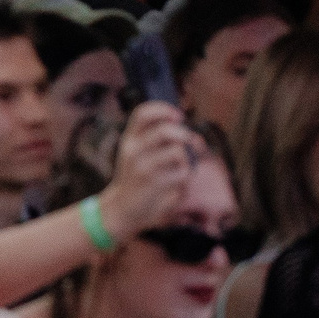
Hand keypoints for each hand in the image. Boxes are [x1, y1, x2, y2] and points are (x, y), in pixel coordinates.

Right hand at [97, 101, 196, 238]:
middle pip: (165, 131)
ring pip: (178, 152)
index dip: (164, 110)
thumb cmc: (137, 178)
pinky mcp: (156, 184)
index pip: (143, 114)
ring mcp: (144, 167)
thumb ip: (158, 141)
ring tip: (181, 166)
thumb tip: (194, 137)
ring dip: (187, 158)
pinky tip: (176, 182)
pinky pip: (183, 173)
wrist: (124, 207)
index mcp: (129, 139)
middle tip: (191, 141)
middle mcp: (134, 150)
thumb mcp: (137, 154)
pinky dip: (186, 176)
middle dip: (185, 134)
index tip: (178, 116)